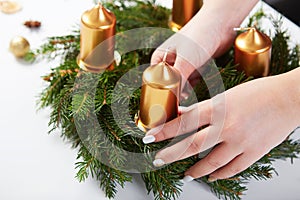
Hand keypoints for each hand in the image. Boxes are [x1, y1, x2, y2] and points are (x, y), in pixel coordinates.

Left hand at [143, 68, 299, 181]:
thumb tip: (183, 114)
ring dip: (194, 170)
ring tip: (185, 175)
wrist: (289, 99)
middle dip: (170, 154)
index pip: (183, 121)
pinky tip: (210, 176)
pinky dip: (219, 175)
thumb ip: (205, 108)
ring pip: (210, 162)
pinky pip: (232, 169)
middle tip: (157, 160)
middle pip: (191, 145)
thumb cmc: (258, 92)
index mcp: (218, 108)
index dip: (163, 130)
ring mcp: (240, 142)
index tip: (149, 135)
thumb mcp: (227, 96)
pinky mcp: (254, 153)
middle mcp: (226, 126)